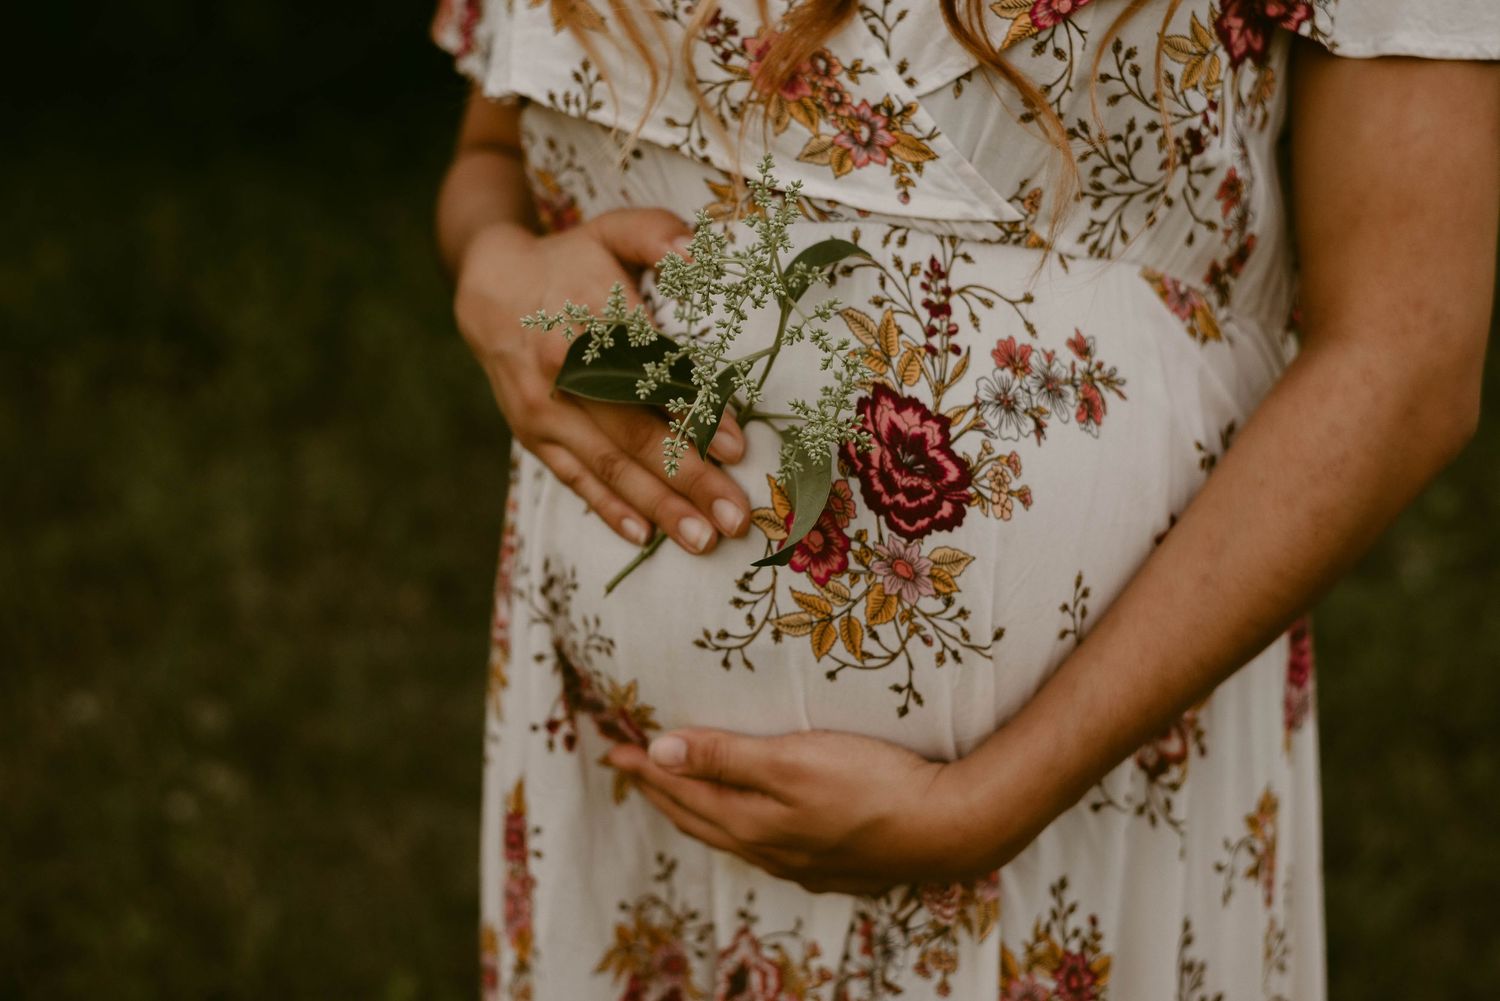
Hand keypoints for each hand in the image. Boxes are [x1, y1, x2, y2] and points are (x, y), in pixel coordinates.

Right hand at [453, 209, 750, 554]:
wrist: (488, 286)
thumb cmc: (571, 261)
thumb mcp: (612, 230)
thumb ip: (657, 233)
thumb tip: (698, 251)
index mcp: (590, 317)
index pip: (652, 373)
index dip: (695, 412)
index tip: (736, 447)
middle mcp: (563, 370)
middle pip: (634, 432)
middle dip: (688, 479)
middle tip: (736, 515)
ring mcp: (544, 408)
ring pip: (608, 465)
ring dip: (658, 507)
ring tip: (704, 540)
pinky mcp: (532, 433)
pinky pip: (572, 478)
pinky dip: (608, 509)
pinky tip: (643, 536)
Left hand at [607, 728, 991, 894]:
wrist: (947, 828)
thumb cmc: (871, 784)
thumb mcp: (791, 760)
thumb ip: (725, 756)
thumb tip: (659, 751)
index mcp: (750, 822)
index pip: (681, 791)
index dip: (646, 768)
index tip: (613, 747)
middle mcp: (768, 849)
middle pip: (699, 817)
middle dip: (661, 791)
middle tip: (631, 768)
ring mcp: (801, 862)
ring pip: (730, 835)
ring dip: (697, 811)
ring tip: (677, 795)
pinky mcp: (832, 864)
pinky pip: (764, 847)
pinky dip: (738, 828)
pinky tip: (750, 825)